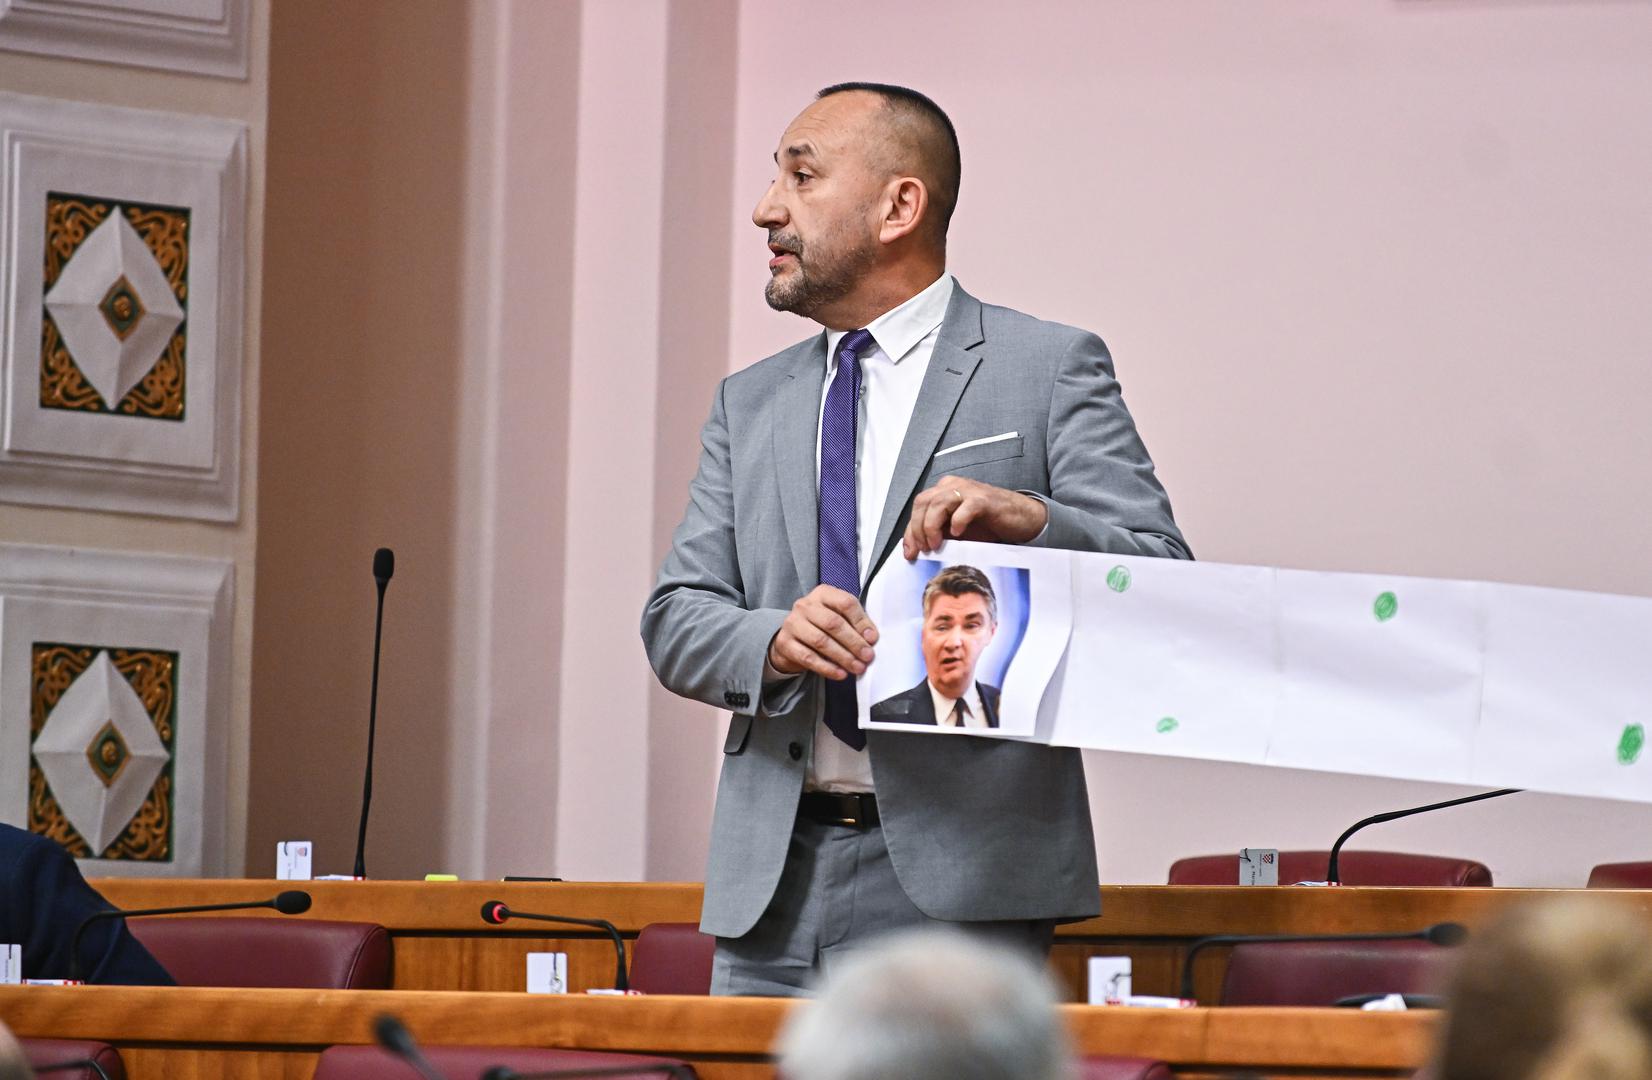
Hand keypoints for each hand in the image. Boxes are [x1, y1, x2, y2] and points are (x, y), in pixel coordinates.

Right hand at [767, 585, 878, 679]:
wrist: (791, 639)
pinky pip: (809, 658)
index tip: (872, 638)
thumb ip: (855, 623)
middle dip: (854, 642)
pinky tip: (840, 674)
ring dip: (843, 657)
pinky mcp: (785, 643)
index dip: (861, 622)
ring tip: (857, 667)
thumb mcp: (838, 617)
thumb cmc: (820, 626)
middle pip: (833, 623)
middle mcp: (805, 605)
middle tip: (867, 656)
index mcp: (823, 594)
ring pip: (821, 641)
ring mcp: (793, 624)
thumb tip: (870, 638)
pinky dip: (827, 668)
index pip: (845, 602)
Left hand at [902, 476, 1048, 559]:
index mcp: (944, 491)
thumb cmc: (989, 524)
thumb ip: (938, 533)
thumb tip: (915, 550)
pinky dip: (957, 521)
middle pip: (923, 502)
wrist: (1021, 518)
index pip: (918, 507)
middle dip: (918, 529)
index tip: (910, 553)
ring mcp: (969, 490)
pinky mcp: (984, 499)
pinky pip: (965, 507)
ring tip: (936, 545)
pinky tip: (958, 534)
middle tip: (923, 550)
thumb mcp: (957, 531)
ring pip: (939, 503)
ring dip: (932, 526)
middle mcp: (953, 486)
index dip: (910, 531)